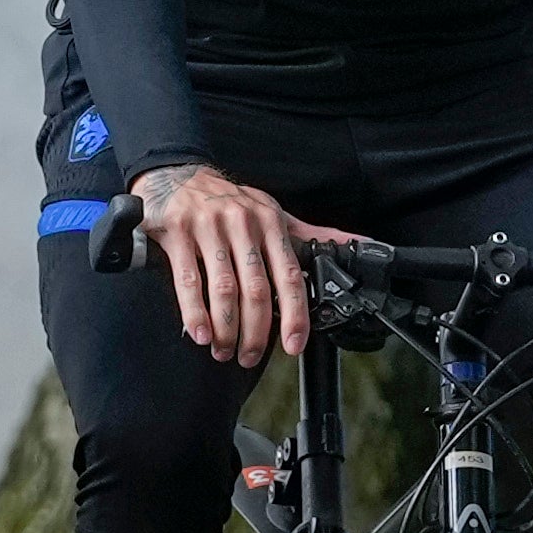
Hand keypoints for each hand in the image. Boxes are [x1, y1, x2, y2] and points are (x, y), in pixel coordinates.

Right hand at [133, 161, 306, 369]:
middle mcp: (243, 223)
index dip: (294, 315)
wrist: (176, 176)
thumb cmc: (229, 202)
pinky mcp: (177, 232)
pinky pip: (188, 280)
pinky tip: (201, 333)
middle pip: (256, 289)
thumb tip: (356, 243)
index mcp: (270, 223)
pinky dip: (195, 312)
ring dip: (226, 328)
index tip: (293, 345)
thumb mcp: (272, 213)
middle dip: (256, 332)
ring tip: (224, 350)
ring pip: (224, 288)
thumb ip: (311, 234)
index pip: (288, 275)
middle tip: (249, 356)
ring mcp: (209, 227)